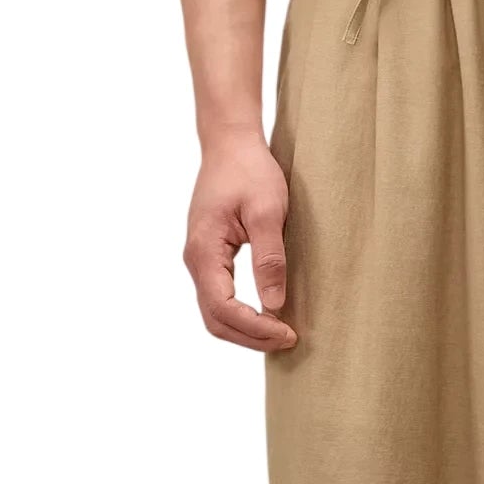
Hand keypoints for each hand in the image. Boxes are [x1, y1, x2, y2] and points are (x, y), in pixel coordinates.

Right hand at [183, 129, 296, 350]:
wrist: (230, 143)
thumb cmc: (249, 170)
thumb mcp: (268, 211)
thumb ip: (269, 258)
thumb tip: (275, 304)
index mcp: (204, 251)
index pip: (222, 308)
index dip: (254, 328)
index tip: (287, 333)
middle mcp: (195, 260)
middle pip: (214, 319)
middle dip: (250, 337)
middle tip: (288, 340)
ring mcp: (200, 259)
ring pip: (215, 312)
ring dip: (245, 329)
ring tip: (280, 333)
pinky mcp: (210, 256)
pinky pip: (219, 297)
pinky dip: (241, 314)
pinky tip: (267, 315)